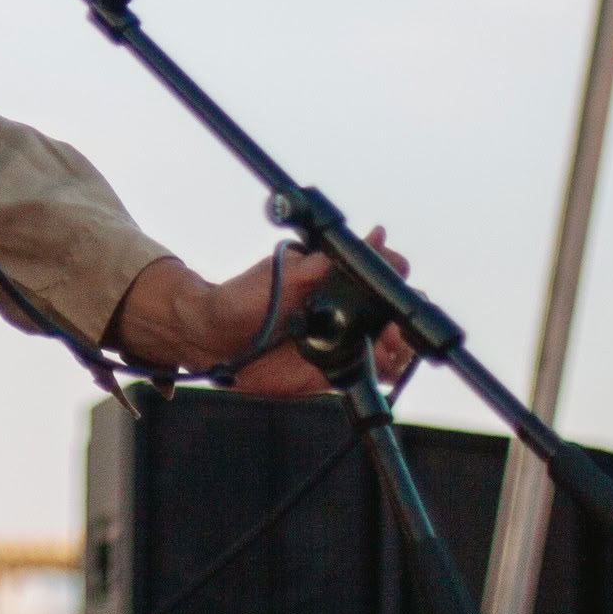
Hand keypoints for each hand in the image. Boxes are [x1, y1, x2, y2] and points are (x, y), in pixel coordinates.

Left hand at [104, 229, 416, 396]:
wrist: (212, 342)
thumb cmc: (239, 301)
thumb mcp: (279, 279)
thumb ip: (317, 267)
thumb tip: (362, 239)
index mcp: (327, 277)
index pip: (372, 270)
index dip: (393, 271)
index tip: (400, 275)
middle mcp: (338, 307)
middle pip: (386, 311)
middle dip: (399, 319)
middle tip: (393, 330)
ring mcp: (337, 339)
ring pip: (384, 344)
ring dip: (397, 348)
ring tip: (389, 350)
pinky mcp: (330, 370)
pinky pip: (366, 373)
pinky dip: (383, 373)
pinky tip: (385, 371)